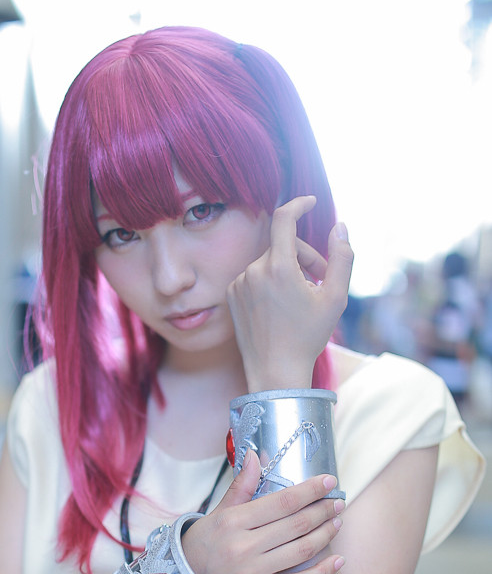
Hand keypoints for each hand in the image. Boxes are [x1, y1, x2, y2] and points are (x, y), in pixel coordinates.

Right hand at [182, 450, 343, 573]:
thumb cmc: (205, 541)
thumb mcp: (219, 511)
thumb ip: (241, 485)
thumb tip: (254, 454)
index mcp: (234, 521)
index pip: (282, 502)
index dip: (310, 490)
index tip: (329, 481)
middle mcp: (244, 546)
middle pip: (296, 525)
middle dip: (322, 511)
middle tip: (337, 502)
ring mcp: (253, 572)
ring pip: (302, 551)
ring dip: (325, 535)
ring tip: (337, 522)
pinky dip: (323, 572)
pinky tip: (338, 560)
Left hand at [227, 196, 352, 389]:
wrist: (275, 371)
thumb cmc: (308, 336)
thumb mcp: (335, 297)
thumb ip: (342, 257)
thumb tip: (340, 226)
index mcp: (278, 267)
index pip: (284, 218)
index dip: (299, 204)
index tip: (310, 202)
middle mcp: (254, 270)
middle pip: (284, 246)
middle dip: (305, 257)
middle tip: (320, 281)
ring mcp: (239, 283)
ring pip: (269, 262)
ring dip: (288, 271)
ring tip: (300, 298)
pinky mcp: (232, 295)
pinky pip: (255, 276)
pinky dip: (270, 283)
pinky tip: (279, 307)